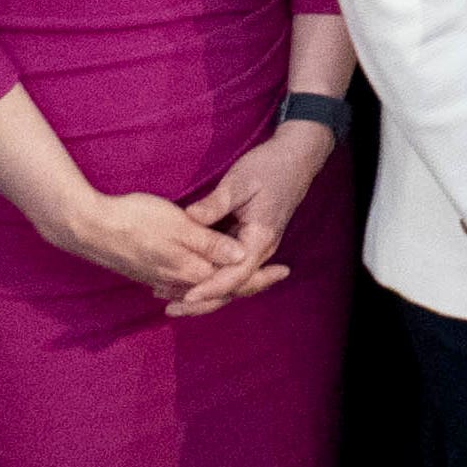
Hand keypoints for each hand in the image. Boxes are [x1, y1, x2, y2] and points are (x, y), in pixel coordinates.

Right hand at [53, 184, 264, 304]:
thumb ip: (210, 242)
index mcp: (189, 269)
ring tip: (252, 273)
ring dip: (227, 283)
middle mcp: (176, 280)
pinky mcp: (148, 270)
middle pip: (221, 289)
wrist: (85, 226)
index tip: (284, 270)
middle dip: (250, 282)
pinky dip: (204, 281)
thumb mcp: (179, 224)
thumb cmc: (134, 218)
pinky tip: (209, 272)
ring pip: (203, 286)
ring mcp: (160, 277)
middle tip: (278, 273)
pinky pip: (185, 282)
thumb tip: (240, 257)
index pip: (232, 282)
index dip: (260, 276)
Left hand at [167, 121, 337, 317]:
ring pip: (232, 281)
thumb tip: (189, 218)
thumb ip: (216, 203)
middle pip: (234, 287)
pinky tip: (186, 280)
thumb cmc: (269, 167)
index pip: (236, 274)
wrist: (296, 158)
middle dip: (204, 301)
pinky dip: (210, 279)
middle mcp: (261, 249)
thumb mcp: (240, 181)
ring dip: (205, 294)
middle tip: (171, 308)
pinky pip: (231, 269)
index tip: (185, 296)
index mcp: (260, 238)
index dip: (211, 287)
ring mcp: (257, 248)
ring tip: (171, 300)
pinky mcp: (249, 243)